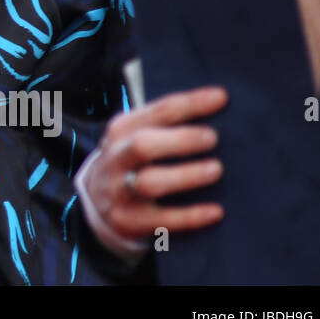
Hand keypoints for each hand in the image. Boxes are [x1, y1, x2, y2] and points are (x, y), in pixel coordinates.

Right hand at [81, 87, 227, 242]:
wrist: (97, 199)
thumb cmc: (134, 160)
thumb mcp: (138, 134)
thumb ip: (167, 124)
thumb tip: (219, 108)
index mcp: (122, 129)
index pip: (157, 112)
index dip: (189, 104)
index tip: (221, 98)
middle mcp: (116, 157)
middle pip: (143, 145)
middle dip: (180, 140)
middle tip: (213, 138)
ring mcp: (119, 190)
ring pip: (149, 183)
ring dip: (185, 175)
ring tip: (216, 170)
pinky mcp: (128, 220)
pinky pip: (161, 220)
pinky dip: (190, 216)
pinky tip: (216, 211)